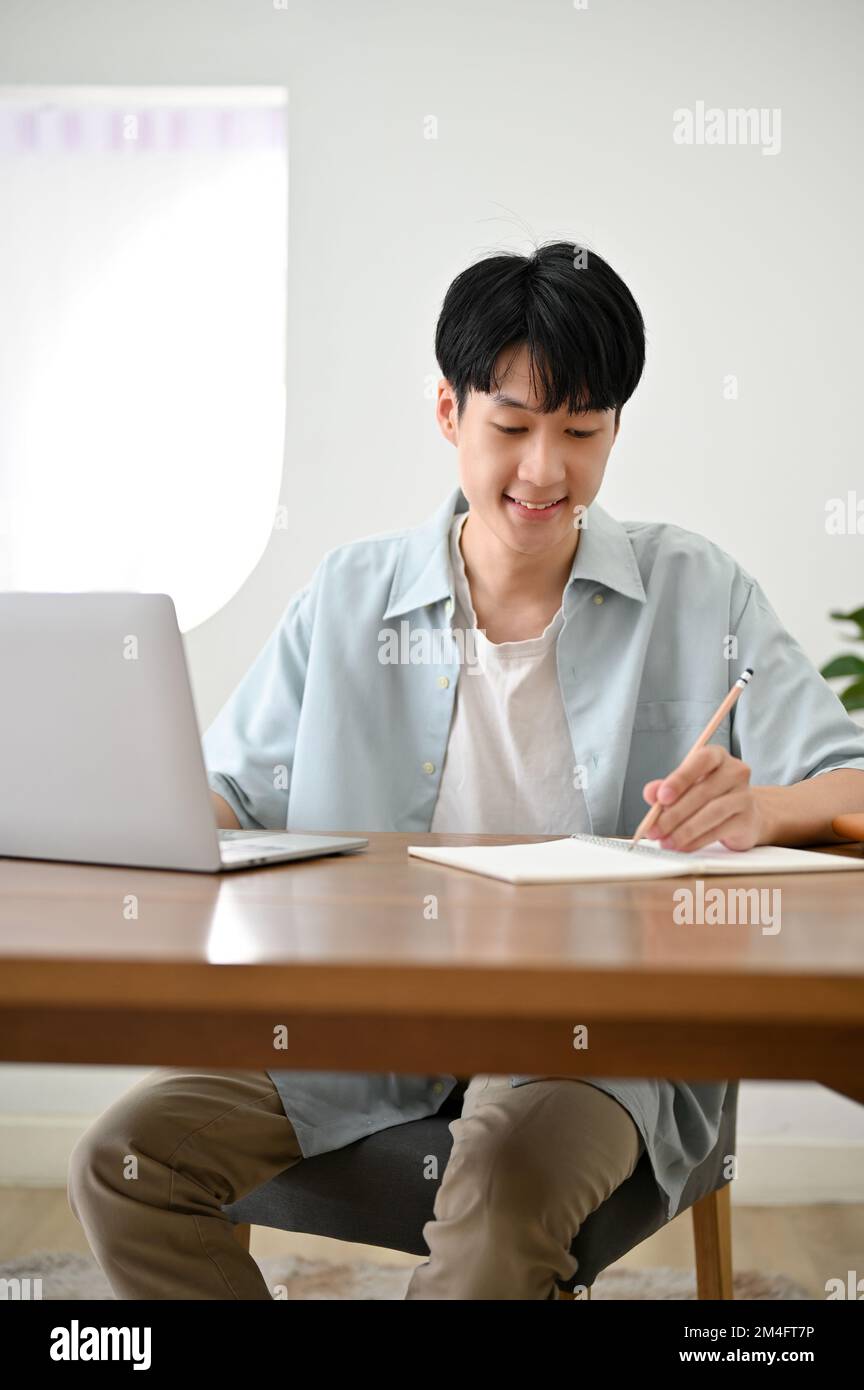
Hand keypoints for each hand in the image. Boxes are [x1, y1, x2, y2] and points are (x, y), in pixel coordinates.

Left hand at [641, 746, 765, 851]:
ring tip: (666, 842)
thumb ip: (665, 788)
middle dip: (674, 814)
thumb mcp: (685, 787)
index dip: (680, 779)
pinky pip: (718, 831)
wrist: (743, 814)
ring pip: (711, 813)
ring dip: (684, 830)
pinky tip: (682, 846)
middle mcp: (735, 771)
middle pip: (703, 792)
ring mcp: (745, 795)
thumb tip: (650, 793)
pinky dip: (696, 841)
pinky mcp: (747, 820)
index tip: (661, 798)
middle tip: (654, 829)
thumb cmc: (709, 796)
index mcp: (716, 756)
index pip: (700, 761)